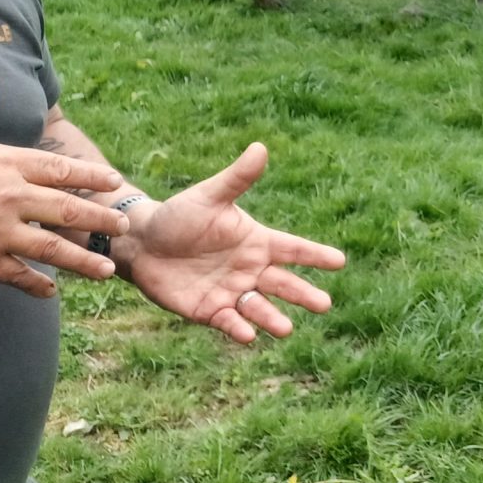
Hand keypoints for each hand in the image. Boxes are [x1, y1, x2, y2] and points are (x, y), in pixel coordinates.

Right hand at [0, 69, 128, 296]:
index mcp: (5, 164)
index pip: (61, 170)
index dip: (91, 177)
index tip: (114, 182)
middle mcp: (10, 198)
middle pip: (68, 210)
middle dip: (100, 219)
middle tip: (124, 226)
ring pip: (53, 248)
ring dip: (83, 260)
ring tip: (106, 269)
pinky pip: (18, 276)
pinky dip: (37, 286)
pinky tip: (50, 292)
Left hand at [118, 142, 345, 344]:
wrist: (142, 243)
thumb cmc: (179, 216)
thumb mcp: (208, 196)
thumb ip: (236, 178)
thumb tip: (260, 147)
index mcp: (257, 242)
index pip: (293, 249)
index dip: (316, 255)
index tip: (340, 261)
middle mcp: (251, 270)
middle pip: (284, 284)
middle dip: (304, 295)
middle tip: (324, 305)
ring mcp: (232, 292)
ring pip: (260, 308)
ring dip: (273, 318)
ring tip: (286, 328)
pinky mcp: (209, 311)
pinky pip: (229, 322)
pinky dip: (239, 329)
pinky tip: (249, 335)